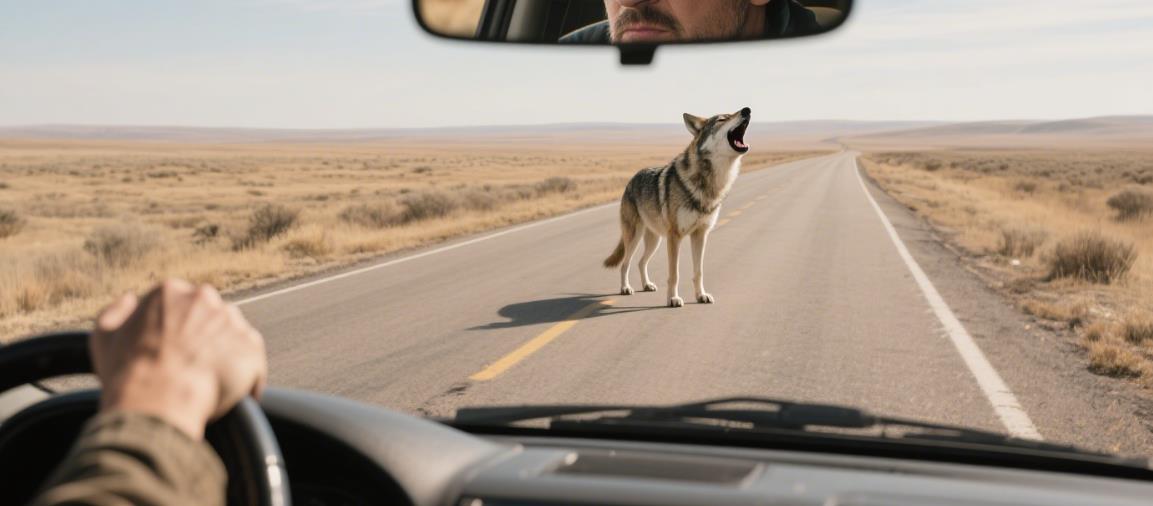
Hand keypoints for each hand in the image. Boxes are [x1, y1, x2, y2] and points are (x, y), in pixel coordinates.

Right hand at [90, 279, 267, 439]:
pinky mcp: (252, 347)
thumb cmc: (127, 373)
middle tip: (189, 368)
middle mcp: (204, 299)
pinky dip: (247, 377)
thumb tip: (131, 299)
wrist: (157, 402)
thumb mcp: (104, 336)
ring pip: (233, 336)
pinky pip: (254, 361)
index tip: (171, 352)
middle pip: (210, 316)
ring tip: (207, 383)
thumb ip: (117, 312)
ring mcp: (231, 321)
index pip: (181, 305)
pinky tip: (231, 394)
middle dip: (203, 339)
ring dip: (225, 355)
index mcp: (170, 292)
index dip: (177, 332)